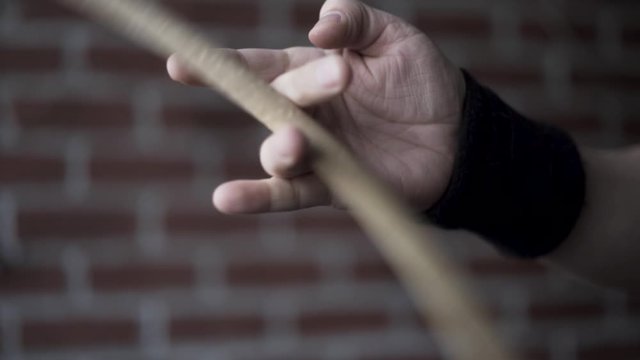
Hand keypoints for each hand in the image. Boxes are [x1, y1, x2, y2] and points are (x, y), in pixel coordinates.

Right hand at [167, 0, 464, 213]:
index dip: (221, 66)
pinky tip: (226, 199)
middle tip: (343, 79)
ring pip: (278, 151)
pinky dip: (259, 196)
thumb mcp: (393, 36)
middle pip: (273, 104)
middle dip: (300, 90)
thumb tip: (318, 25)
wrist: (459, 133)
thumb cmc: (423, 82)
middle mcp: (306, 114)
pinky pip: (289, 193)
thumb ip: (354, 20)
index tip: (178, 63)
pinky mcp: (333, 185)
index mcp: (311, 73)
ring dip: (280, 147)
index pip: (259, 66)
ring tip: (297, 142)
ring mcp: (317, 151)